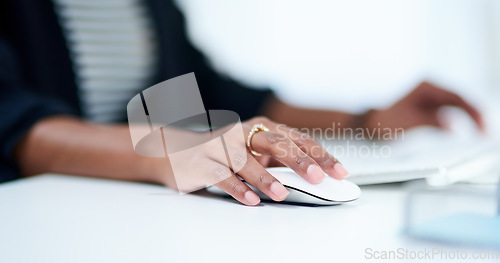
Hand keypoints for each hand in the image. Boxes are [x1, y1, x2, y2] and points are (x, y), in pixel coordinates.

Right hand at [153, 117, 348, 205]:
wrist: (178, 150)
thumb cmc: (224, 152)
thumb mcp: (254, 150)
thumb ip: (279, 159)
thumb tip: (315, 175)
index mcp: (260, 127)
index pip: (296, 138)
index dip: (318, 154)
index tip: (338, 171)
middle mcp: (242, 134)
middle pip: (274, 143)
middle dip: (298, 160)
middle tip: (317, 177)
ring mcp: (221, 147)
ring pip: (246, 161)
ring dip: (265, 177)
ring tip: (282, 193)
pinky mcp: (203, 164)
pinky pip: (222, 176)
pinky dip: (238, 188)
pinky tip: (252, 200)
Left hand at [365, 82, 484, 132]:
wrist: (372, 124)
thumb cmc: (386, 121)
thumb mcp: (409, 122)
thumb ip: (432, 122)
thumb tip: (453, 126)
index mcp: (427, 86)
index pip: (456, 97)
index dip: (472, 111)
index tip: (482, 125)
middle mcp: (432, 88)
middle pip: (461, 100)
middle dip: (475, 115)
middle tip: (486, 133)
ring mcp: (433, 97)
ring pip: (459, 106)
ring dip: (471, 118)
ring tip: (483, 133)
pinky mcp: (433, 107)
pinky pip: (453, 112)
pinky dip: (463, 120)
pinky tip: (472, 131)